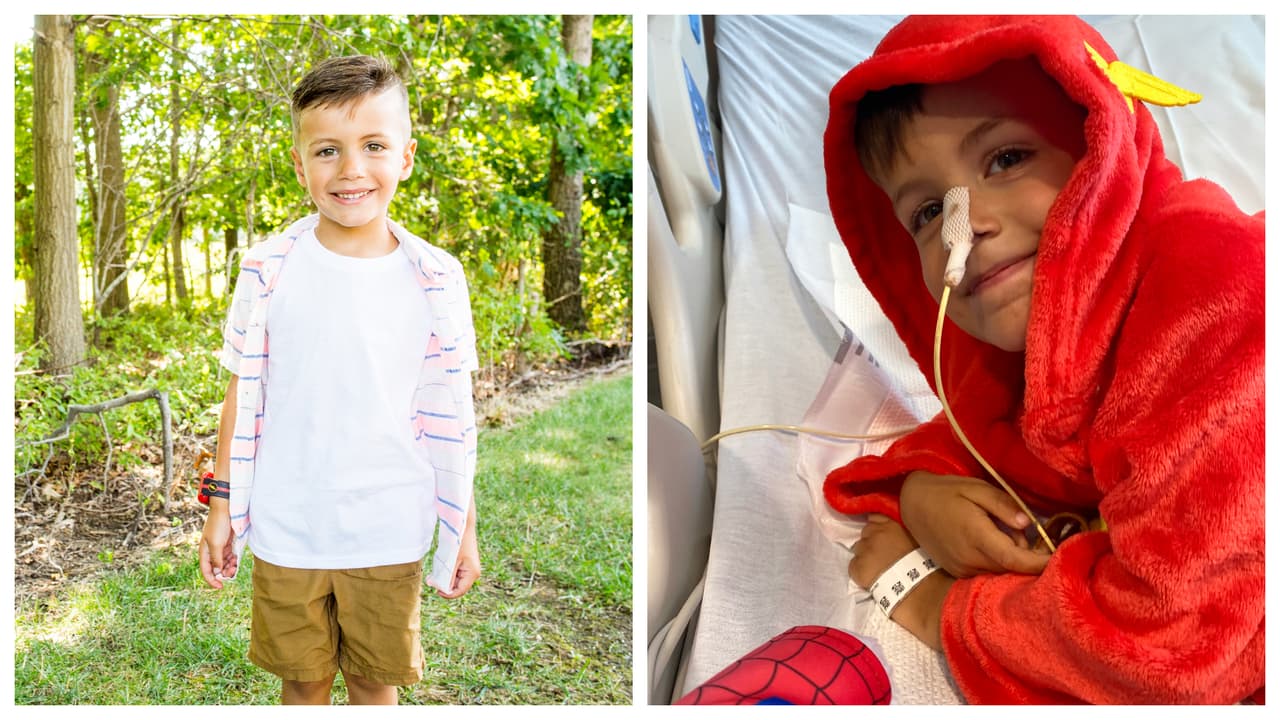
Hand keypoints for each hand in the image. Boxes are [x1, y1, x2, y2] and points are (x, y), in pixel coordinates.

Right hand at [199, 502, 237, 588]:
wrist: (227, 510)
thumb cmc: (218, 525)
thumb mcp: (216, 543)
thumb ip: (216, 558)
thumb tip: (217, 572)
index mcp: (204, 552)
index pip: (206, 571)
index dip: (212, 580)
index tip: (220, 587)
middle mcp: (212, 552)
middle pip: (217, 569)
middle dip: (224, 572)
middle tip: (232, 571)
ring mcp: (220, 548)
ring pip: (225, 564)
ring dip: (230, 567)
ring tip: (235, 565)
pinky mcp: (229, 545)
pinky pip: (231, 557)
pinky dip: (234, 561)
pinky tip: (236, 560)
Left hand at [438, 503, 480, 598]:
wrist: (462, 526)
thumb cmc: (458, 542)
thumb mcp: (451, 561)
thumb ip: (446, 576)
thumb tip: (439, 588)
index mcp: (472, 574)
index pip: (460, 591)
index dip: (447, 594)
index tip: (435, 590)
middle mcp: (473, 573)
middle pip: (457, 587)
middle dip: (444, 585)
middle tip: (432, 580)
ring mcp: (469, 569)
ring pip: (454, 581)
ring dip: (444, 578)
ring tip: (434, 573)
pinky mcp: (465, 564)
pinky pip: (454, 574)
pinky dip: (446, 573)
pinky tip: (440, 566)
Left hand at [849, 514, 953, 650]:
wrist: (922, 592)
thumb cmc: (929, 567)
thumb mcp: (923, 540)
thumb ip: (910, 530)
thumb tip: (906, 530)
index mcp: (893, 523)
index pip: (876, 516)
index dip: (879, 526)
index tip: (884, 536)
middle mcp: (877, 532)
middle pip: (866, 532)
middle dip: (872, 542)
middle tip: (883, 556)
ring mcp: (865, 549)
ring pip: (858, 549)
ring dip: (866, 557)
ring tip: (879, 570)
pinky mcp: (858, 568)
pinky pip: (853, 567)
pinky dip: (860, 573)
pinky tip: (873, 580)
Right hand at [899, 470, 1048, 577]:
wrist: (912, 503)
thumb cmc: (947, 491)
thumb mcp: (977, 488)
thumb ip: (1004, 506)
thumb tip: (1028, 525)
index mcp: (976, 536)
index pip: (1015, 559)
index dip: (1039, 563)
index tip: (1059, 559)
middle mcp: (969, 558)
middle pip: (1010, 568)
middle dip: (1027, 556)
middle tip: (1029, 533)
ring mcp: (961, 568)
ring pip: (999, 571)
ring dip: (1010, 558)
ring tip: (1004, 531)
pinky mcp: (956, 571)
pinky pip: (985, 572)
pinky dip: (996, 561)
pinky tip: (991, 542)